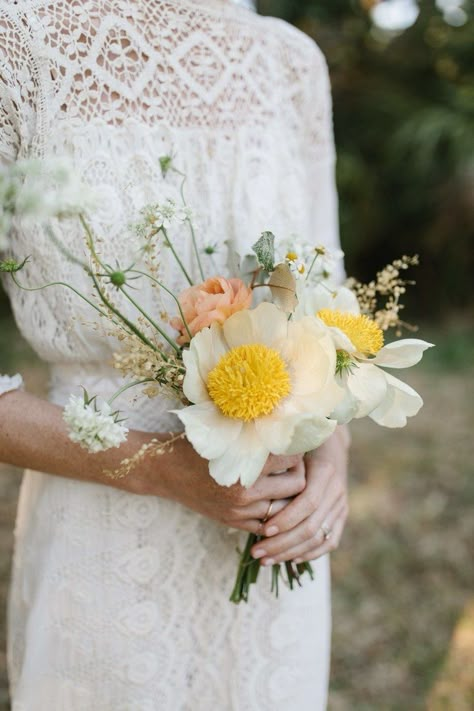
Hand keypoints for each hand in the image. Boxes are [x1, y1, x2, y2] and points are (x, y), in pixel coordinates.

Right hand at [131, 435, 305, 533]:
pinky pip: (267, 523)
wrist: (166, 471)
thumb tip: (289, 420)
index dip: (298, 450)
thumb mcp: (226, 434)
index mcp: (244, 465)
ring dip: (288, 494)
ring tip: (284, 478)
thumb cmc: (197, 445)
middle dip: (299, 472)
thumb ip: (255, 432)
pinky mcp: (234, 523)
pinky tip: (270, 497)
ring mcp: (240, 512)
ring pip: (284, 507)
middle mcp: (245, 492)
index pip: (291, 459)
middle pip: (296, 485)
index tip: (297, 443)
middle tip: (295, 462)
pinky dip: (273, 512)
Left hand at [250, 426, 349, 564]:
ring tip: (265, 559)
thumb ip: (279, 458)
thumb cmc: (301, 441)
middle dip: (282, 543)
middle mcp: (337, 490)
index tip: (263, 529)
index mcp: (325, 471)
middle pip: (311, 527)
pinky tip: (289, 560)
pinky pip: (329, 542)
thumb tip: (251, 471)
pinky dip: (309, 554)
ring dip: (290, 552)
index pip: (307, 503)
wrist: (331, 441)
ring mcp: (341, 505)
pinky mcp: (342, 516)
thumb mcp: (292, 444)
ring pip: (318, 538)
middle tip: (256, 551)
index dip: (285, 519)